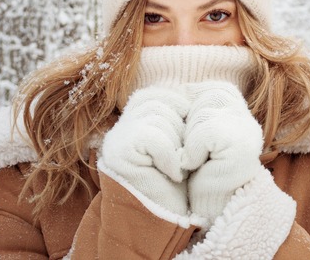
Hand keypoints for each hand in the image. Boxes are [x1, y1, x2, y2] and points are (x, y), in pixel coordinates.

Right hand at [100, 86, 189, 215]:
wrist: (165, 219)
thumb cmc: (179, 184)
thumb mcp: (183, 142)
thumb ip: (180, 115)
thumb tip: (192, 90)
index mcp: (137, 118)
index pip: (163, 94)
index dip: (184, 114)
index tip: (188, 144)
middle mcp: (123, 125)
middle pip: (161, 100)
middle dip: (182, 130)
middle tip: (183, 159)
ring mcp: (117, 137)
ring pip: (158, 115)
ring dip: (177, 145)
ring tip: (176, 168)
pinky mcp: (118, 153)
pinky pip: (152, 136)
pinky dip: (169, 156)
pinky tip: (171, 174)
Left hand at [181, 81, 263, 219]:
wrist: (205, 209)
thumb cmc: (195, 171)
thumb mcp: (192, 132)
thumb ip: (192, 107)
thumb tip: (180, 88)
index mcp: (236, 109)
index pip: (203, 89)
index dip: (187, 113)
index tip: (189, 138)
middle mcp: (246, 117)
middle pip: (204, 96)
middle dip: (188, 126)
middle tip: (191, 152)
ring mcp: (248, 131)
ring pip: (203, 114)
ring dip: (189, 141)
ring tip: (194, 160)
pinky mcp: (242, 147)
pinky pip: (205, 134)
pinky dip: (193, 152)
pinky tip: (196, 166)